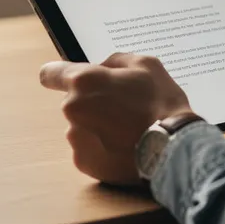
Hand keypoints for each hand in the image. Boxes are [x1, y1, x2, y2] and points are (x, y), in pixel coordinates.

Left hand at [39, 53, 192, 185]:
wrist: (174, 149)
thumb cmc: (161, 103)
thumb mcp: (146, 65)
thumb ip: (115, 61)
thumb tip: (102, 67)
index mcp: (84, 80)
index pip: (50, 73)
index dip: (58, 75)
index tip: (63, 80)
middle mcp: (72, 108)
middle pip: (73, 102)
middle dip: (91, 103)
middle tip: (121, 108)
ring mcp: (75, 137)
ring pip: (81, 126)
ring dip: (97, 127)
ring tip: (127, 131)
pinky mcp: (82, 162)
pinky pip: (88, 149)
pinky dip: (101, 148)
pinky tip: (123, 147)